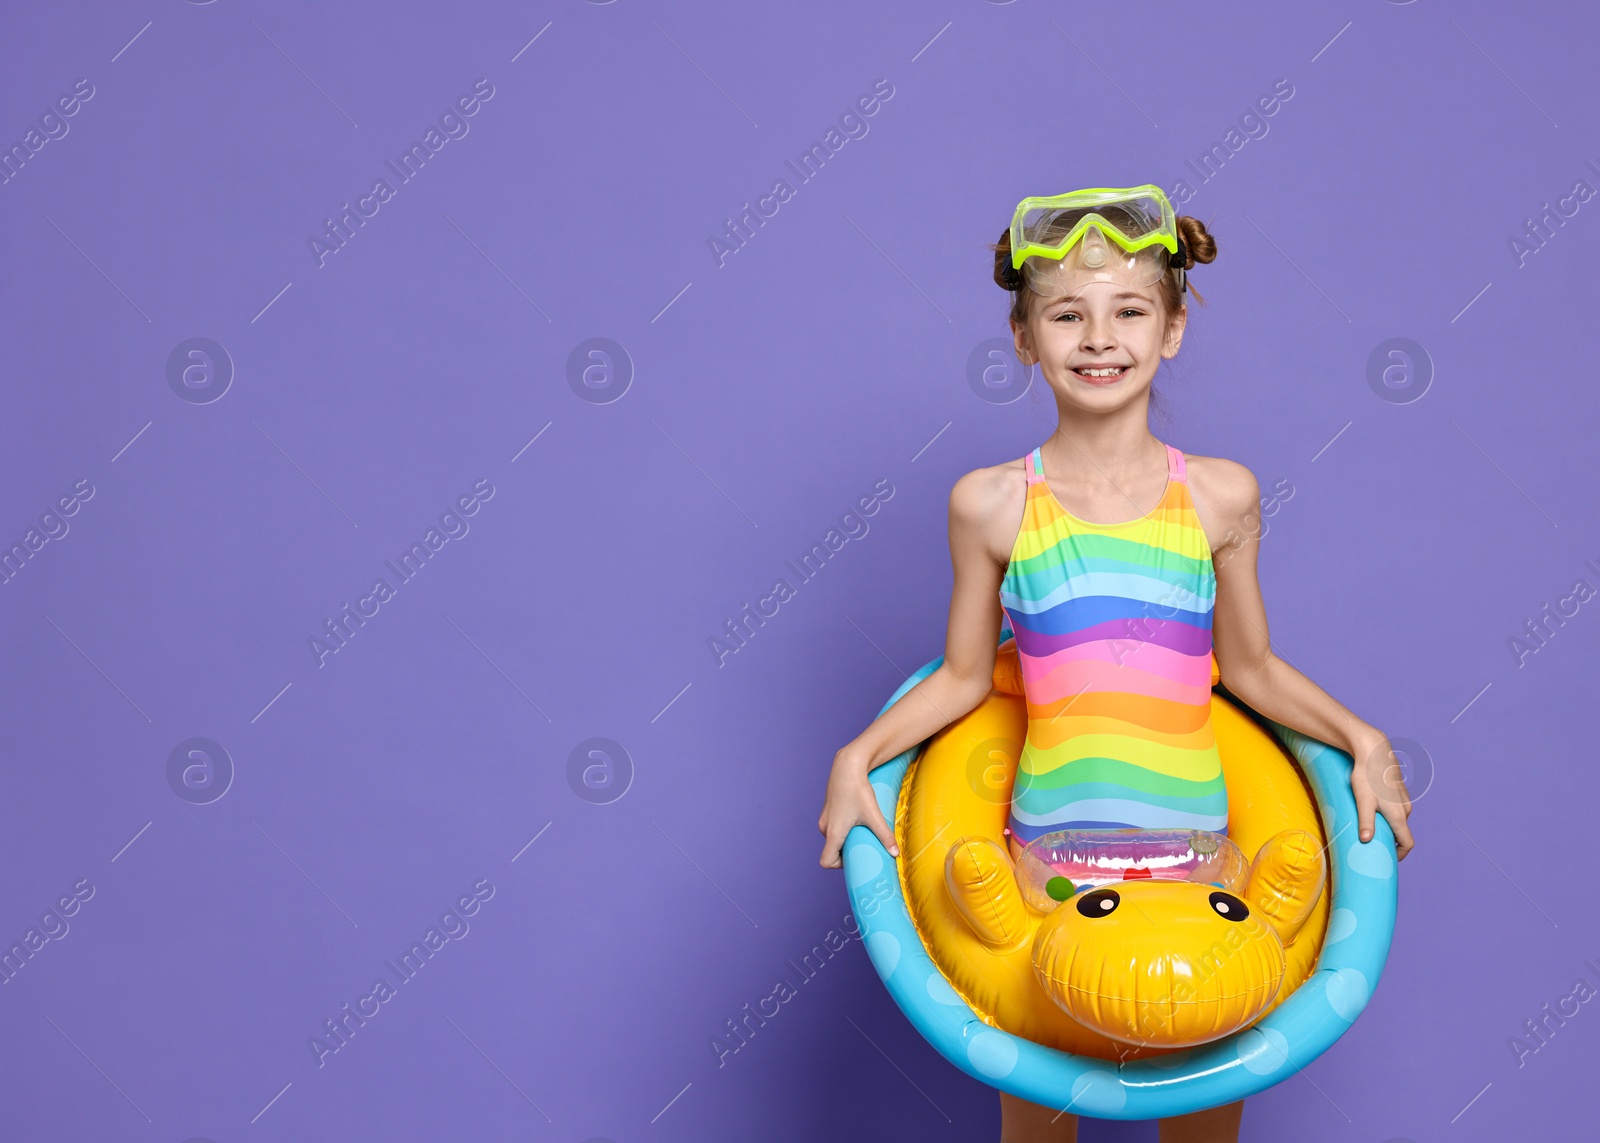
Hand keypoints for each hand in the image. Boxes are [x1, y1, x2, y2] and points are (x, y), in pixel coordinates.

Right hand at [818, 748, 898, 867]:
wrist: (847, 766)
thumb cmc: (858, 791)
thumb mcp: (874, 815)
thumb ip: (885, 835)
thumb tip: (896, 853)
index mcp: (834, 832)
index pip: (826, 861)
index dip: (838, 865)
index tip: (853, 858)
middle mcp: (825, 826)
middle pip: (831, 849)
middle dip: (845, 851)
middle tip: (862, 845)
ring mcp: (824, 817)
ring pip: (831, 837)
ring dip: (843, 838)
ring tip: (860, 830)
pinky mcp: (827, 808)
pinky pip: (831, 825)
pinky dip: (841, 827)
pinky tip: (855, 818)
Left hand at [1349, 732, 1415, 860]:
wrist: (1374, 751)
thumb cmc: (1367, 776)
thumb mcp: (1363, 801)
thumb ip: (1366, 822)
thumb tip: (1366, 841)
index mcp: (1399, 815)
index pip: (1407, 843)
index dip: (1400, 854)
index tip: (1390, 859)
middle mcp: (1406, 809)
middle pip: (1402, 832)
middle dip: (1392, 841)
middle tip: (1375, 844)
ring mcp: (1404, 799)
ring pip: (1400, 819)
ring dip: (1390, 826)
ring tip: (1372, 827)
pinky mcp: (1399, 790)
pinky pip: (1397, 808)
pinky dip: (1389, 815)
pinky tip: (1374, 809)